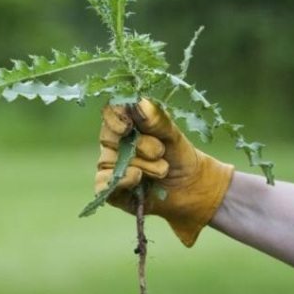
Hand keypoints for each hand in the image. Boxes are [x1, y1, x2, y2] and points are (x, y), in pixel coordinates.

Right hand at [95, 99, 233, 245]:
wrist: (190, 188)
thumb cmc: (179, 156)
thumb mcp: (174, 135)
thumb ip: (157, 120)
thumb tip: (139, 103)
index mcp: (126, 123)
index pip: (109, 113)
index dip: (114, 118)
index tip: (128, 127)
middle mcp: (113, 144)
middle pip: (110, 137)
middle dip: (140, 145)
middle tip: (161, 152)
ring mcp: (110, 166)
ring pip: (111, 161)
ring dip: (142, 165)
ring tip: (163, 170)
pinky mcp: (110, 189)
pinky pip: (103, 183)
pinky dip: (121, 180)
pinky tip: (138, 178)